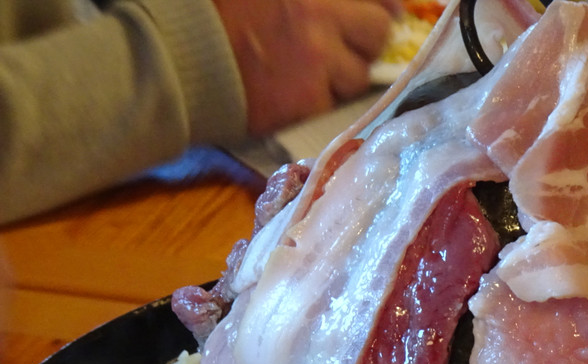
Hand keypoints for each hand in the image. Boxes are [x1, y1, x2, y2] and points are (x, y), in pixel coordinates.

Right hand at [212, 0, 402, 134]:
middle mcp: (320, 15)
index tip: (388, 11)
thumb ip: (317, 2)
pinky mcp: (308, 100)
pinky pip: (334, 103)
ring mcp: (317, 59)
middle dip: (366, 41)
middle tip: (346, 45)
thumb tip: (387, 6)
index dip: (385, 7)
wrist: (172, 57)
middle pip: (377, 33)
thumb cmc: (211, 12)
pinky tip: (292, 91)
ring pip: (359, 74)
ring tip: (310, 71)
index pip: (377, 3)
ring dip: (342, 74)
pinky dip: (318, 100)